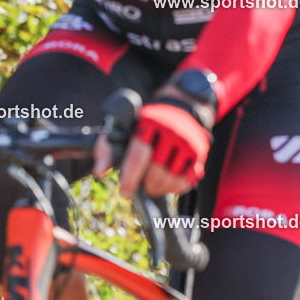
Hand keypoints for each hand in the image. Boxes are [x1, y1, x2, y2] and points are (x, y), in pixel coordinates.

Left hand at [93, 95, 211, 197]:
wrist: (181, 107)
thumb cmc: (146, 123)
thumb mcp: (125, 128)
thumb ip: (107, 149)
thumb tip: (99, 172)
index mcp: (149, 123)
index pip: (138, 157)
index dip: (130, 179)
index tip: (125, 192)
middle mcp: (172, 131)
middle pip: (156, 172)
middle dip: (146, 186)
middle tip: (142, 186)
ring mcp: (189, 142)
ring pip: (172, 179)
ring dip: (160, 189)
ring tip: (154, 184)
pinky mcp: (200, 152)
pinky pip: (187, 181)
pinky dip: (176, 188)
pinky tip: (169, 182)